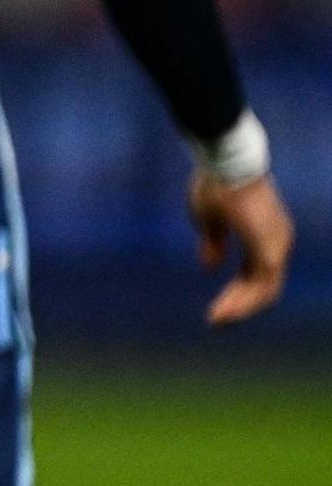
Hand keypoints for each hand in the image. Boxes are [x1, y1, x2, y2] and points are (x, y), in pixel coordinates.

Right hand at [189, 169, 291, 324]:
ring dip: (240, 307)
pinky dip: (244, 301)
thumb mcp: (209, 219)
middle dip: (238, 304)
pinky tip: (225, 311)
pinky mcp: (270, 250)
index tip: (217, 307)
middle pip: (262, 285)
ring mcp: (276, 246)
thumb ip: (213, 243)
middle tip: (216, 321)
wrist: (227, 164)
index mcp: (263, 234)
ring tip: (217, 320)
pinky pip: (263, 285)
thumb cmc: (216, 185)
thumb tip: (210, 266)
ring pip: (265, 289)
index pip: (254, 272)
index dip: (236, 291)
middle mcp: (276, 242)